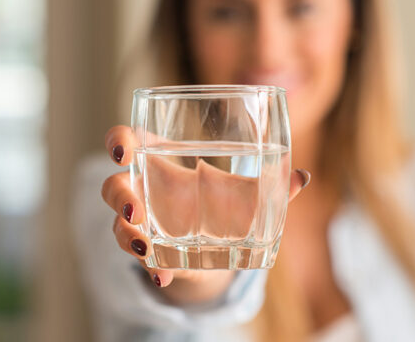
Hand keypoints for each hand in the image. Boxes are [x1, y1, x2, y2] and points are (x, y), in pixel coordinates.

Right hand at [101, 125, 309, 303]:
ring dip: (127, 234)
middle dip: (119, 195)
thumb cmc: (223, 203)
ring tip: (145, 247)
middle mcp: (142, 188)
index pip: (126, 140)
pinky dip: (152, 267)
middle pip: (113, 185)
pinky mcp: (148, 251)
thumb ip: (269, 185)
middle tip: (136, 208)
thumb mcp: (245, 193)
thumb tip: (301, 176)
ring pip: (118, 223)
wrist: (216, 246)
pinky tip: (165, 275)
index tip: (122, 150)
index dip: (117, 141)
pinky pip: (140, 257)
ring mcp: (141, 222)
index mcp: (158, 157)